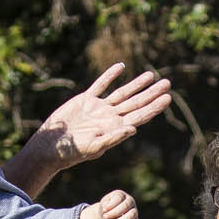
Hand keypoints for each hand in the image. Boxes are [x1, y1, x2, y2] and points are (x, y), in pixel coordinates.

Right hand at [29, 64, 172, 173]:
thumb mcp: (95, 146)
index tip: (168, 98)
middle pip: (136, 102)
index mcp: (115, 128)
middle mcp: (110, 117)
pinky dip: (110, 75)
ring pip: (122, 93)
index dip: (154, 107)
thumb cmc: (73, 151)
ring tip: (151, 75)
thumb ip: (114, 137)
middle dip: (151, 93)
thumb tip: (134, 128)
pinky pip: (101, 85)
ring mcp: (99, 108)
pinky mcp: (85, 100)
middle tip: (167, 83)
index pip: (140, 115)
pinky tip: (121, 67)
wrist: (51, 146)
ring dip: (136, 84)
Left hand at [77, 189, 142, 218]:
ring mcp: (134, 212)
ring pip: (132, 216)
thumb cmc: (106, 208)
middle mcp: (130, 202)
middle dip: (115, 213)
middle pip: (126, 206)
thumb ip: (105, 205)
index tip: (104, 210)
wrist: (108, 215)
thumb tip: (109, 211)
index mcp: (122, 195)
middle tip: (105, 217)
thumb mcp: (103, 204)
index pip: (119, 198)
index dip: (111, 205)